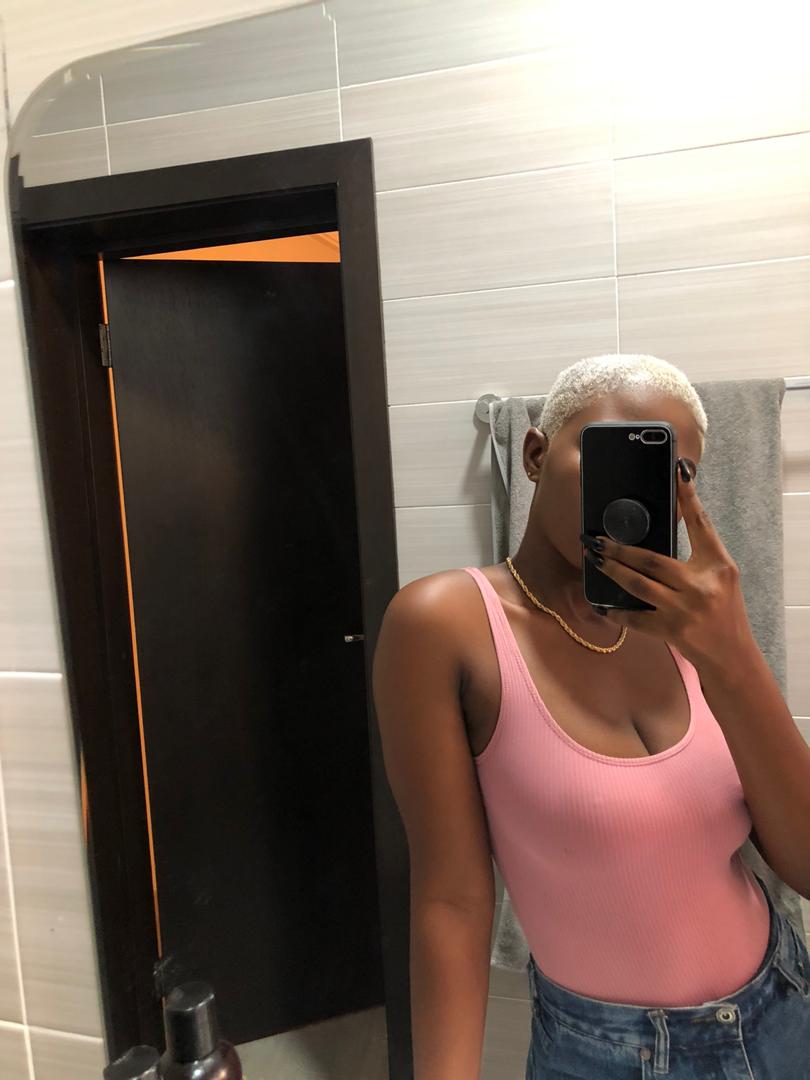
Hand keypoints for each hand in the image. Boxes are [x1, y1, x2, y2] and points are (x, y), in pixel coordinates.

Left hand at [581, 459, 756, 669]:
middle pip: (651, 560)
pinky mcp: (670, 630)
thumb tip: (672, 516)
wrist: (731, 654)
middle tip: (596, 540)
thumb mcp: (722, 575)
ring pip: (637, 585)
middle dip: (619, 549)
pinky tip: (603, 605)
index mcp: (718, 565)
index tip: (678, 473)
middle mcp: (701, 585)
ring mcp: (684, 610)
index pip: (701, 525)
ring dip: (612, 571)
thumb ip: (699, 551)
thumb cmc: (725, 609)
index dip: (688, 498)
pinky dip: (616, 611)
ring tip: (596, 560)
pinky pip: (635, 618)